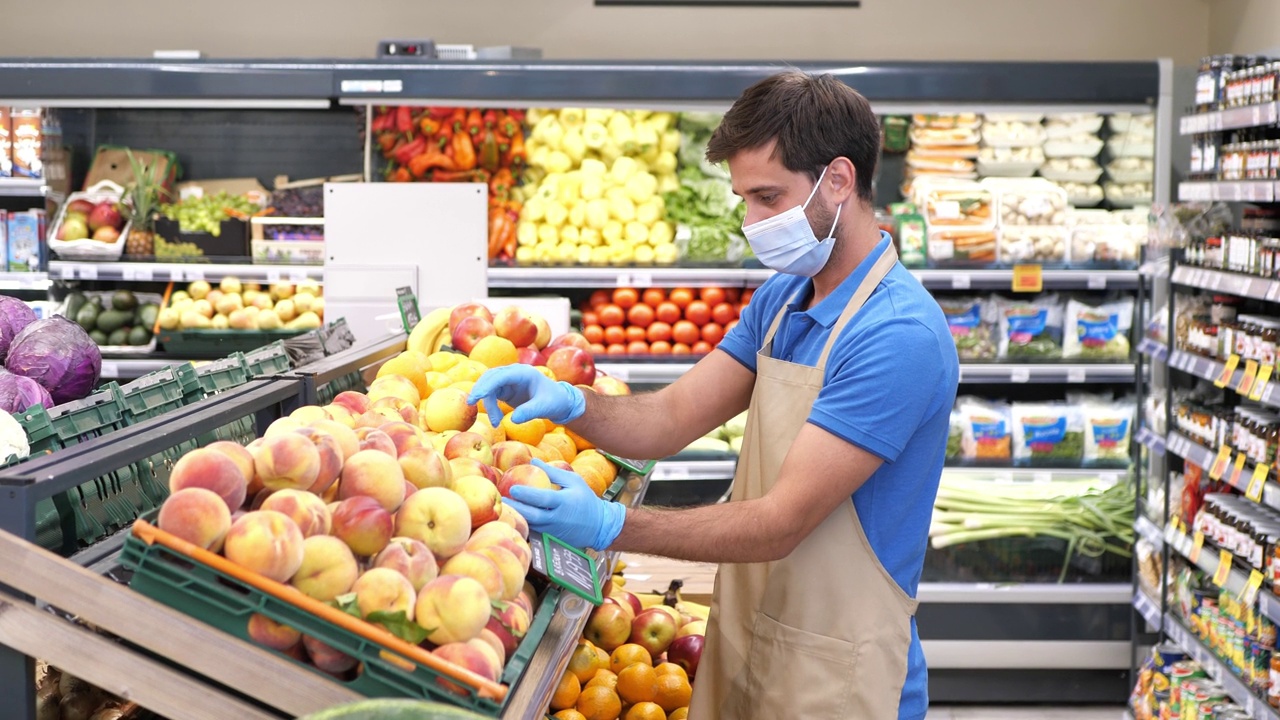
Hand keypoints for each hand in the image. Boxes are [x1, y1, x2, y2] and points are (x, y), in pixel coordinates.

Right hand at [467, 365, 585, 427]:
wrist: (559, 402)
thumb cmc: (555, 401)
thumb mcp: (545, 407)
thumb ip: (530, 412)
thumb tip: (513, 420)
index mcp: (524, 373)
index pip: (501, 375)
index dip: (487, 384)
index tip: (477, 395)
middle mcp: (514, 373)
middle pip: (490, 377)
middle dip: (480, 390)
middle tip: (471, 404)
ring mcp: (508, 381)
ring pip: (489, 387)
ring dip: (487, 403)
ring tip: (495, 422)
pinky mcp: (505, 389)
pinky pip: (491, 395)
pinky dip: (490, 406)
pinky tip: (495, 420)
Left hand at [504, 459, 625, 550]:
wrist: (599, 526)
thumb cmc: (585, 499)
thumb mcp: (573, 481)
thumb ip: (553, 472)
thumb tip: (533, 461)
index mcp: (564, 503)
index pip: (543, 499)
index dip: (527, 495)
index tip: (513, 489)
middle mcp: (557, 519)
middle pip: (532, 516)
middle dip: (515, 508)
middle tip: (502, 500)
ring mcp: (553, 532)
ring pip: (531, 526)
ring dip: (517, 517)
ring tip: (503, 508)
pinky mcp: (551, 539)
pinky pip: (534, 532)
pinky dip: (524, 525)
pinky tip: (513, 517)